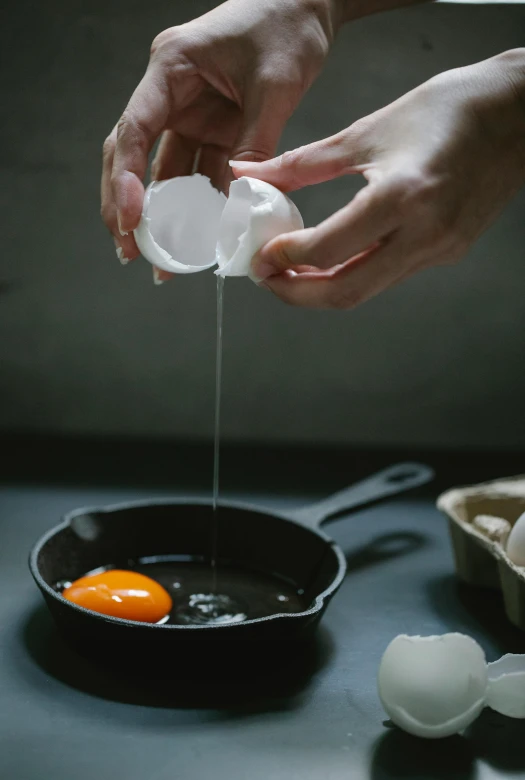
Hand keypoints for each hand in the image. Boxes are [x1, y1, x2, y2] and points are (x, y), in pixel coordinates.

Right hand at [101, 0, 339, 278]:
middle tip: (131, 252)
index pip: (134, 129)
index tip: (129, 219)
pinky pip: (202, 175)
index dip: (124, 178)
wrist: (309, 5)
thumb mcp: (274, 85)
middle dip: (130, 208)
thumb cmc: (287, 23)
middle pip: (134, 157)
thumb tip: (240, 199)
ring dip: (166, 218)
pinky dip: (202, 208)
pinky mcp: (215, 130)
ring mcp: (192, 115)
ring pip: (168, 174)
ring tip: (165, 262)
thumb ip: (254, 142)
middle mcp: (172, 95)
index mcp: (170, 69)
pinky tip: (201, 239)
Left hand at [233, 49, 524, 308]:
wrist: (517, 114)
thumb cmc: (450, 110)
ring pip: (368, 289)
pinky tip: (335, 257)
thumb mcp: (367, 131)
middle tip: (268, 278)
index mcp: (402, 196)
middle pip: (347, 292)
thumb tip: (252, 176)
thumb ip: (303, 164)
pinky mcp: (448, 252)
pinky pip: (390, 275)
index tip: (261, 253)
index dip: (286, 257)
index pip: (329, 248)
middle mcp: (424, 234)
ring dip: (324, 287)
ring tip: (294, 268)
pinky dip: (355, 273)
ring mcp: (440, 249)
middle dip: (298, 293)